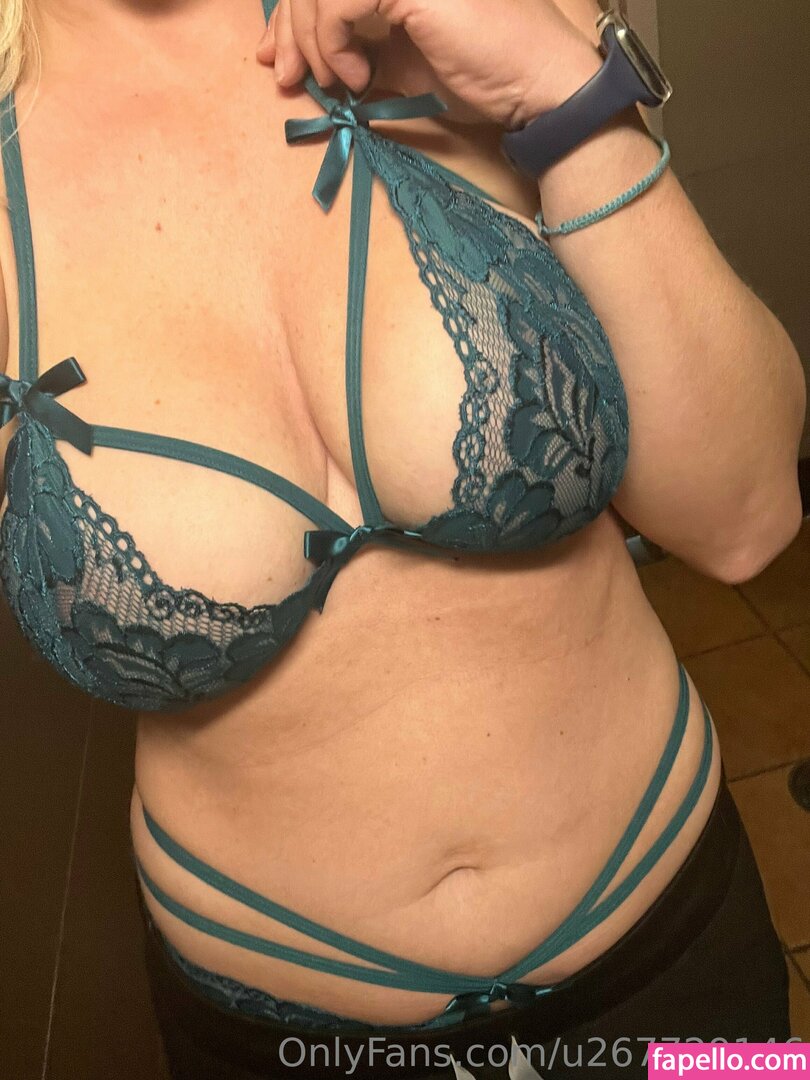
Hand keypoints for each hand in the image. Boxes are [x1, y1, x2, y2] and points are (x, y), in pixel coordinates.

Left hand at [257, 0, 601, 128]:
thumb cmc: (482, 74)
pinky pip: (338, 2)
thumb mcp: (402, 61)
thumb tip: (304, 61)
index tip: (276, 60)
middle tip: (287, 78)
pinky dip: (333, 44)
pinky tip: (356, 78)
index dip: (290, 16)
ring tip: (338, 83)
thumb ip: (358, 49)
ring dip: (311, 41)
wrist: (534, 84)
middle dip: (288, 29)